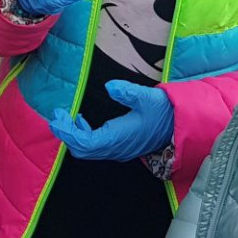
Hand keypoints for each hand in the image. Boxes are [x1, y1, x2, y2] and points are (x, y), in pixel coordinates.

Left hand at [49, 80, 173, 161]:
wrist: (181, 124)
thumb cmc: (164, 111)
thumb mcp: (147, 97)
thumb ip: (127, 92)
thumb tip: (109, 87)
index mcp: (118, 138)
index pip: (84, 142)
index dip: (67, 132)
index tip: (56, 117)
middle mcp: (116, 148)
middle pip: (82, 150)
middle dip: (66, 134)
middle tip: (56, 116)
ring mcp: (118, 149)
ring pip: (88, 150)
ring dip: (74, 136)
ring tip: (66, 117)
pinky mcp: (121, 146)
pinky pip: (96, 147)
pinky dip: (84, 136)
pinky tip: (83, 121)